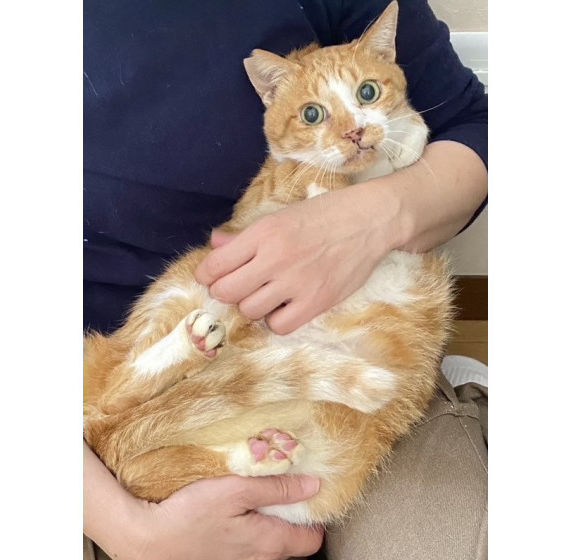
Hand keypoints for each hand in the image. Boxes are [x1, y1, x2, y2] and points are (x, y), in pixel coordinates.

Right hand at [85, 440, 323, 559]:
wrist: (145, 545)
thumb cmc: (189, 514)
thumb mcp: (236, 491)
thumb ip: (277, 489)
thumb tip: (315, 485)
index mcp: (272, 545)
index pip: (314, 538)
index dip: (314, 514)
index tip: (304, 490)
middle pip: (292, 541)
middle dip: (290, 516)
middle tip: (275, 486)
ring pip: (268, 545)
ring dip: (267, 524)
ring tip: (249, 498)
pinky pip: (247, 550)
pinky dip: (247, 533)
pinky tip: (228, 515)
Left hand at [194, 183, 398, 333]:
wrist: (370, 220)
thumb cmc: (324, 215)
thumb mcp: (281, 216)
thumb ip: (245, 236)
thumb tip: (215, 245)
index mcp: (263, 233)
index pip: (215, 265)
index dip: (206, 275)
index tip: (210, 277)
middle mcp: (275, 258)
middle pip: (227, 292)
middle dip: (226, 291)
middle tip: (239, 287)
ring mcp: (296, 283)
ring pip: (250, 311)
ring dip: (253, 305)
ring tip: (266, 294)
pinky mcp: (316, 302)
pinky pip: (279, 326)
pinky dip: (276, 320)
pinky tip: (284, 306)